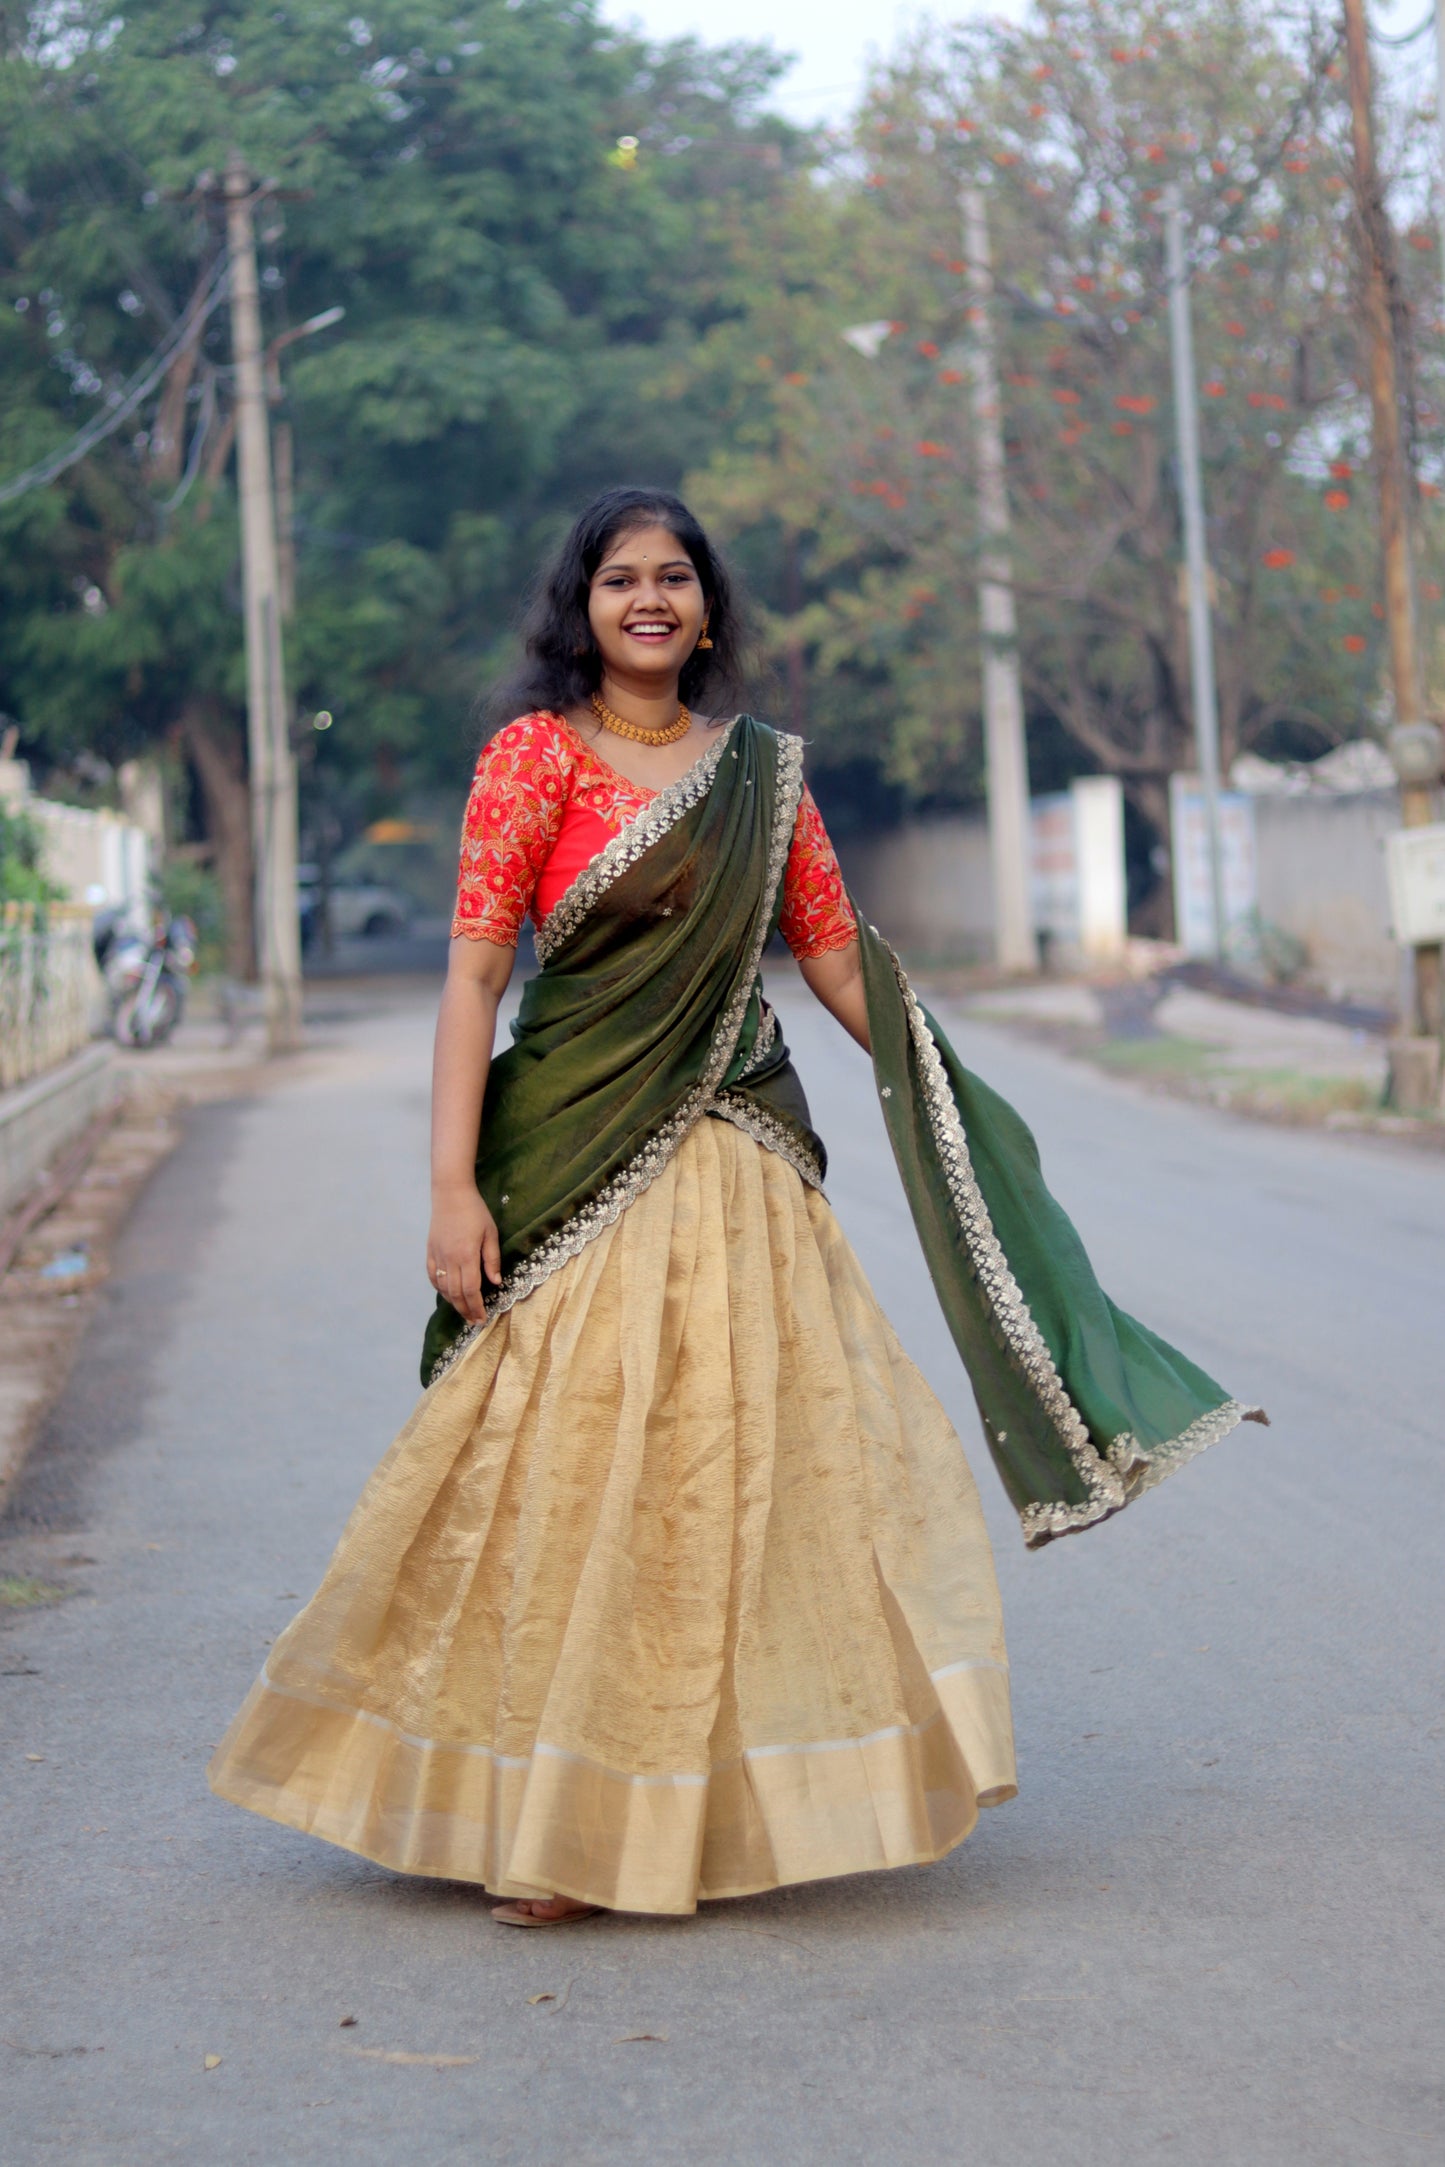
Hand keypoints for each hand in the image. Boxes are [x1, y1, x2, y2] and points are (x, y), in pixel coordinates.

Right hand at [426, 1185, 501, 1322]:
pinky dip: (440, 1289)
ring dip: (453, 1303)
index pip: (471, 1290)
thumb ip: (492, 1259)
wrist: (451, 1194)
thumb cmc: (475, 1212)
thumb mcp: (490, 1234)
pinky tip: (447, 1294)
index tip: (482, 1319)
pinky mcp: (430, 1252)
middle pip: (456, 1293)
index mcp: (467, 1256)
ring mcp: (437, 1256)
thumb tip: (495, 1283)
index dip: (476, 1307)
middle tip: (474, 1321)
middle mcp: (449, 1260)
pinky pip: (432, 1276)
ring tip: (464, 1311)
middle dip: (466, 1310)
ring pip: (443, 1288)